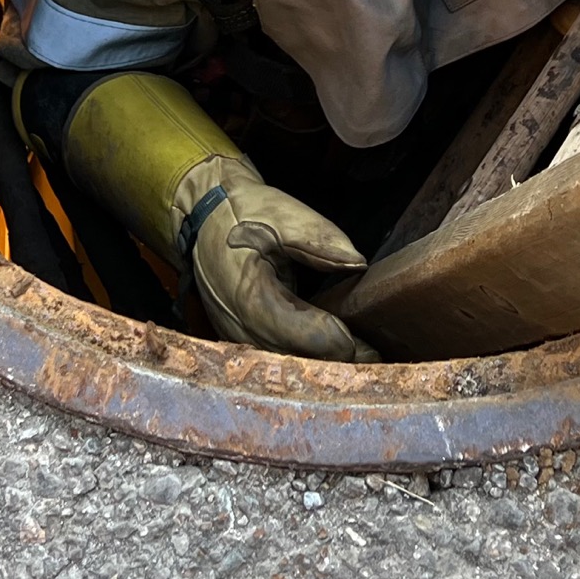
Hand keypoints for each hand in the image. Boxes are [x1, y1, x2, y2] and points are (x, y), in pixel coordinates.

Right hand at [179, 157, 377, 362]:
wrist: (203, 216)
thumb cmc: (243, 212)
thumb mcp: (283, 214)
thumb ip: (321, 239)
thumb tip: (359, 264)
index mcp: (252, 299)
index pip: (310, 339)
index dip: (344, 340)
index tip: (371, 336)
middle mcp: (241, 329)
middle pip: (302, 362)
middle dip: (339, 358)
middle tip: (376, 350)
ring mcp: (237, 338)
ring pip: (289, 365)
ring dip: (322, 361)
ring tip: (360, 351)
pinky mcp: (239, 339)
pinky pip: (277, 357)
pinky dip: (304, 355)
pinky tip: (329, 346)